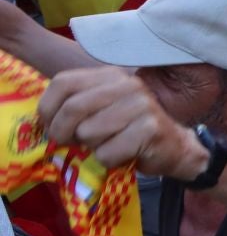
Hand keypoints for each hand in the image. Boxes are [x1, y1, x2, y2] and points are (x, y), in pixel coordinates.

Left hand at [40, 66, 206, 178]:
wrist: (174, 148)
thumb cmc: (129, 131)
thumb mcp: (101, 110)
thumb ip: (75, 106)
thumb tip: (42, 122)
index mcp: (111, 75)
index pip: (63, 82)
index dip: (48, 108)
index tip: (50, 126)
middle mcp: (127, 84)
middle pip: (72, 108)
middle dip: (63, 133)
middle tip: (72, 143)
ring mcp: (142, 104)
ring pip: (88, 132)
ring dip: (92, 147)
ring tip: (108, 145)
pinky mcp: (150, 128)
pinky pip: (107, 152)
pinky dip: (109, 160)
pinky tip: (124, 154)